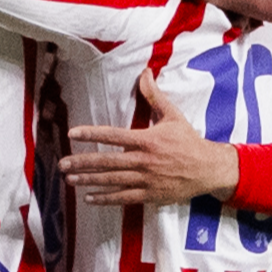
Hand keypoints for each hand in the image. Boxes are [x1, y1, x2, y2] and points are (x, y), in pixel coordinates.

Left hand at [59, 70, 237, 205]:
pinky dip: (105, 199)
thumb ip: (154, 95)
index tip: (73, 134)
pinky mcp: (149, 195)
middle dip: (82, 162)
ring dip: (89, 180)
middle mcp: (143, 160)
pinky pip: (123, 198)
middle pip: (107, 161)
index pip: (113, 135)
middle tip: (62, 164)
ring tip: (70, 179)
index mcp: (147, 140)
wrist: (208, 169)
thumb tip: (145, 72)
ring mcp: (146, 179)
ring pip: (111, 181)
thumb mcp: (172, 115)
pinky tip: (89, 198)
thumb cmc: (189, 141)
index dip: (91, 134)